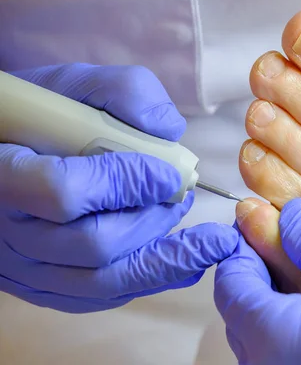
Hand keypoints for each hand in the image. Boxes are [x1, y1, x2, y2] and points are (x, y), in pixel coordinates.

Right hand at [0, 64, 238, 312]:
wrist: (10, 155)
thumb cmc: (44, 117)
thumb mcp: (79, 86)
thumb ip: (126, 94)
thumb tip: (170, 132)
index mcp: (4, 173)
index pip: (63, 192)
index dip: (124, 184)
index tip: (167, 172)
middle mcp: (8, 231)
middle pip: (93, 245)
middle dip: (153, 221)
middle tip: (184, 197)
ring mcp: (24, 269)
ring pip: (102, 282)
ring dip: (163, 257)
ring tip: (198, 233)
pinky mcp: (45, 288)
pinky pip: (101, 297)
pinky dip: (151, 280)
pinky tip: (186, 260)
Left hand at [215, 199, 300, 364]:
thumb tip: (288, 221)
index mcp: (286, 342)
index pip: (235, 295)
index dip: (236, 258)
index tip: (245, 234)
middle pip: (247, 328)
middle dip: (248, 286)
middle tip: (265, 253)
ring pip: (272, 350)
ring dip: (270, 311)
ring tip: (288, 276)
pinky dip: (298, 334)